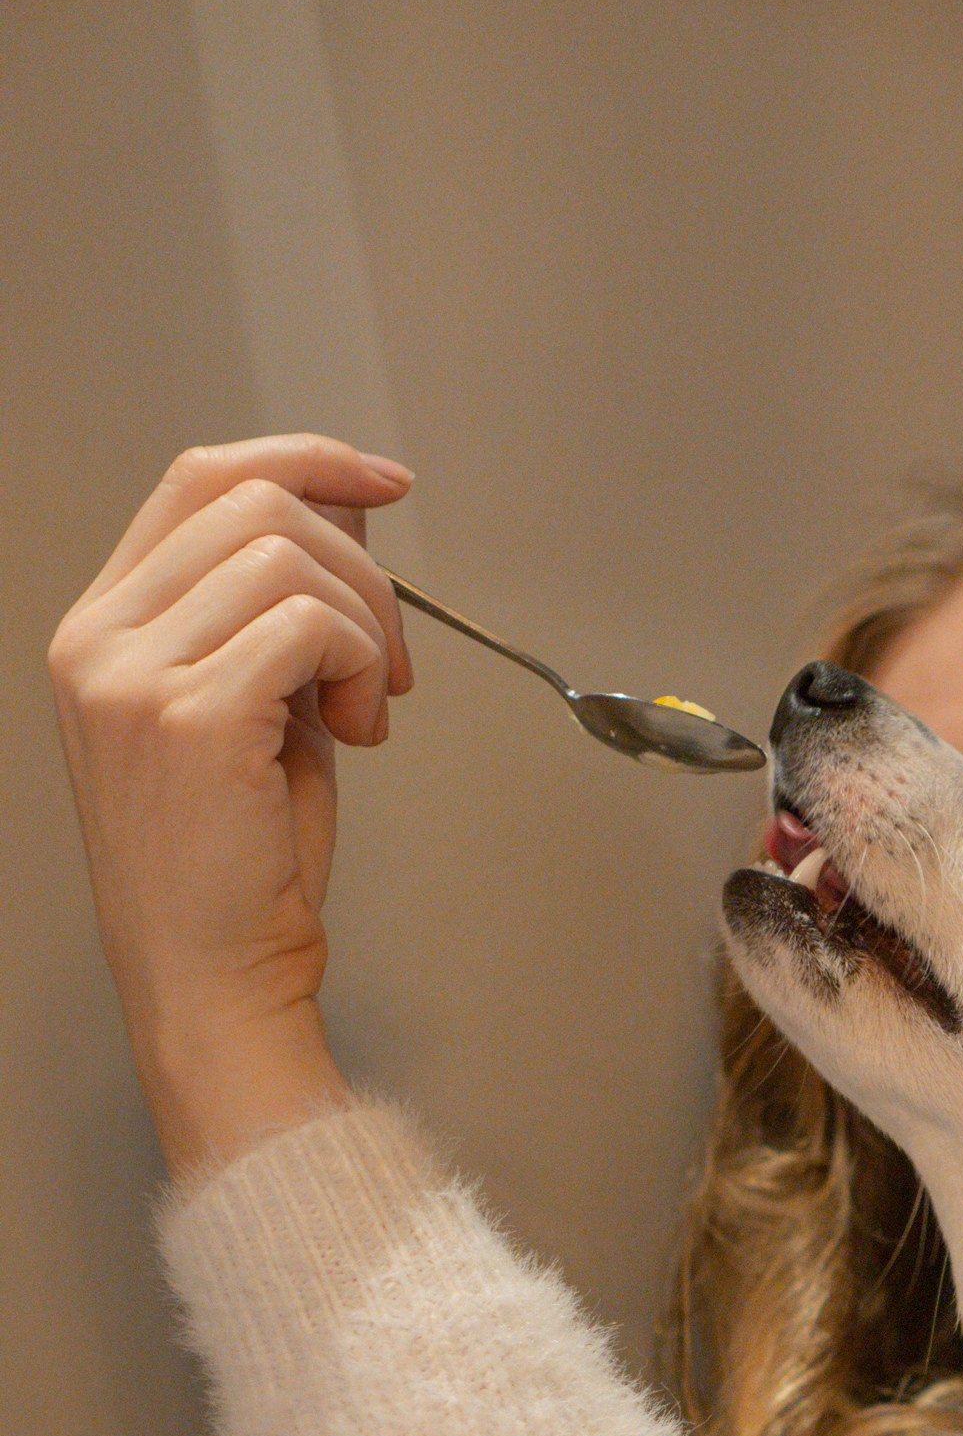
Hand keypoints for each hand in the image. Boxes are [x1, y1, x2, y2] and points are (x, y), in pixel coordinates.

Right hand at [49, 435, 415, 1175]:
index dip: (303, 460)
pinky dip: (362, 664)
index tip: (385, 483)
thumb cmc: (237, 863)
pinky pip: (309, 625)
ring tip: (366, 712)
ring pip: (287, 554)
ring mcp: (133, 673)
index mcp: (105, 626)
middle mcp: (101, 638)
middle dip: (357, 566)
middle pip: (250, 501)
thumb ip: (278, 611)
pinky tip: (360, 730)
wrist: (213, 975)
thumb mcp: (255, 705)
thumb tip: (349, 515)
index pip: (197, 480)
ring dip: (366, 625)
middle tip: (388, 662)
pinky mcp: (188, 717)